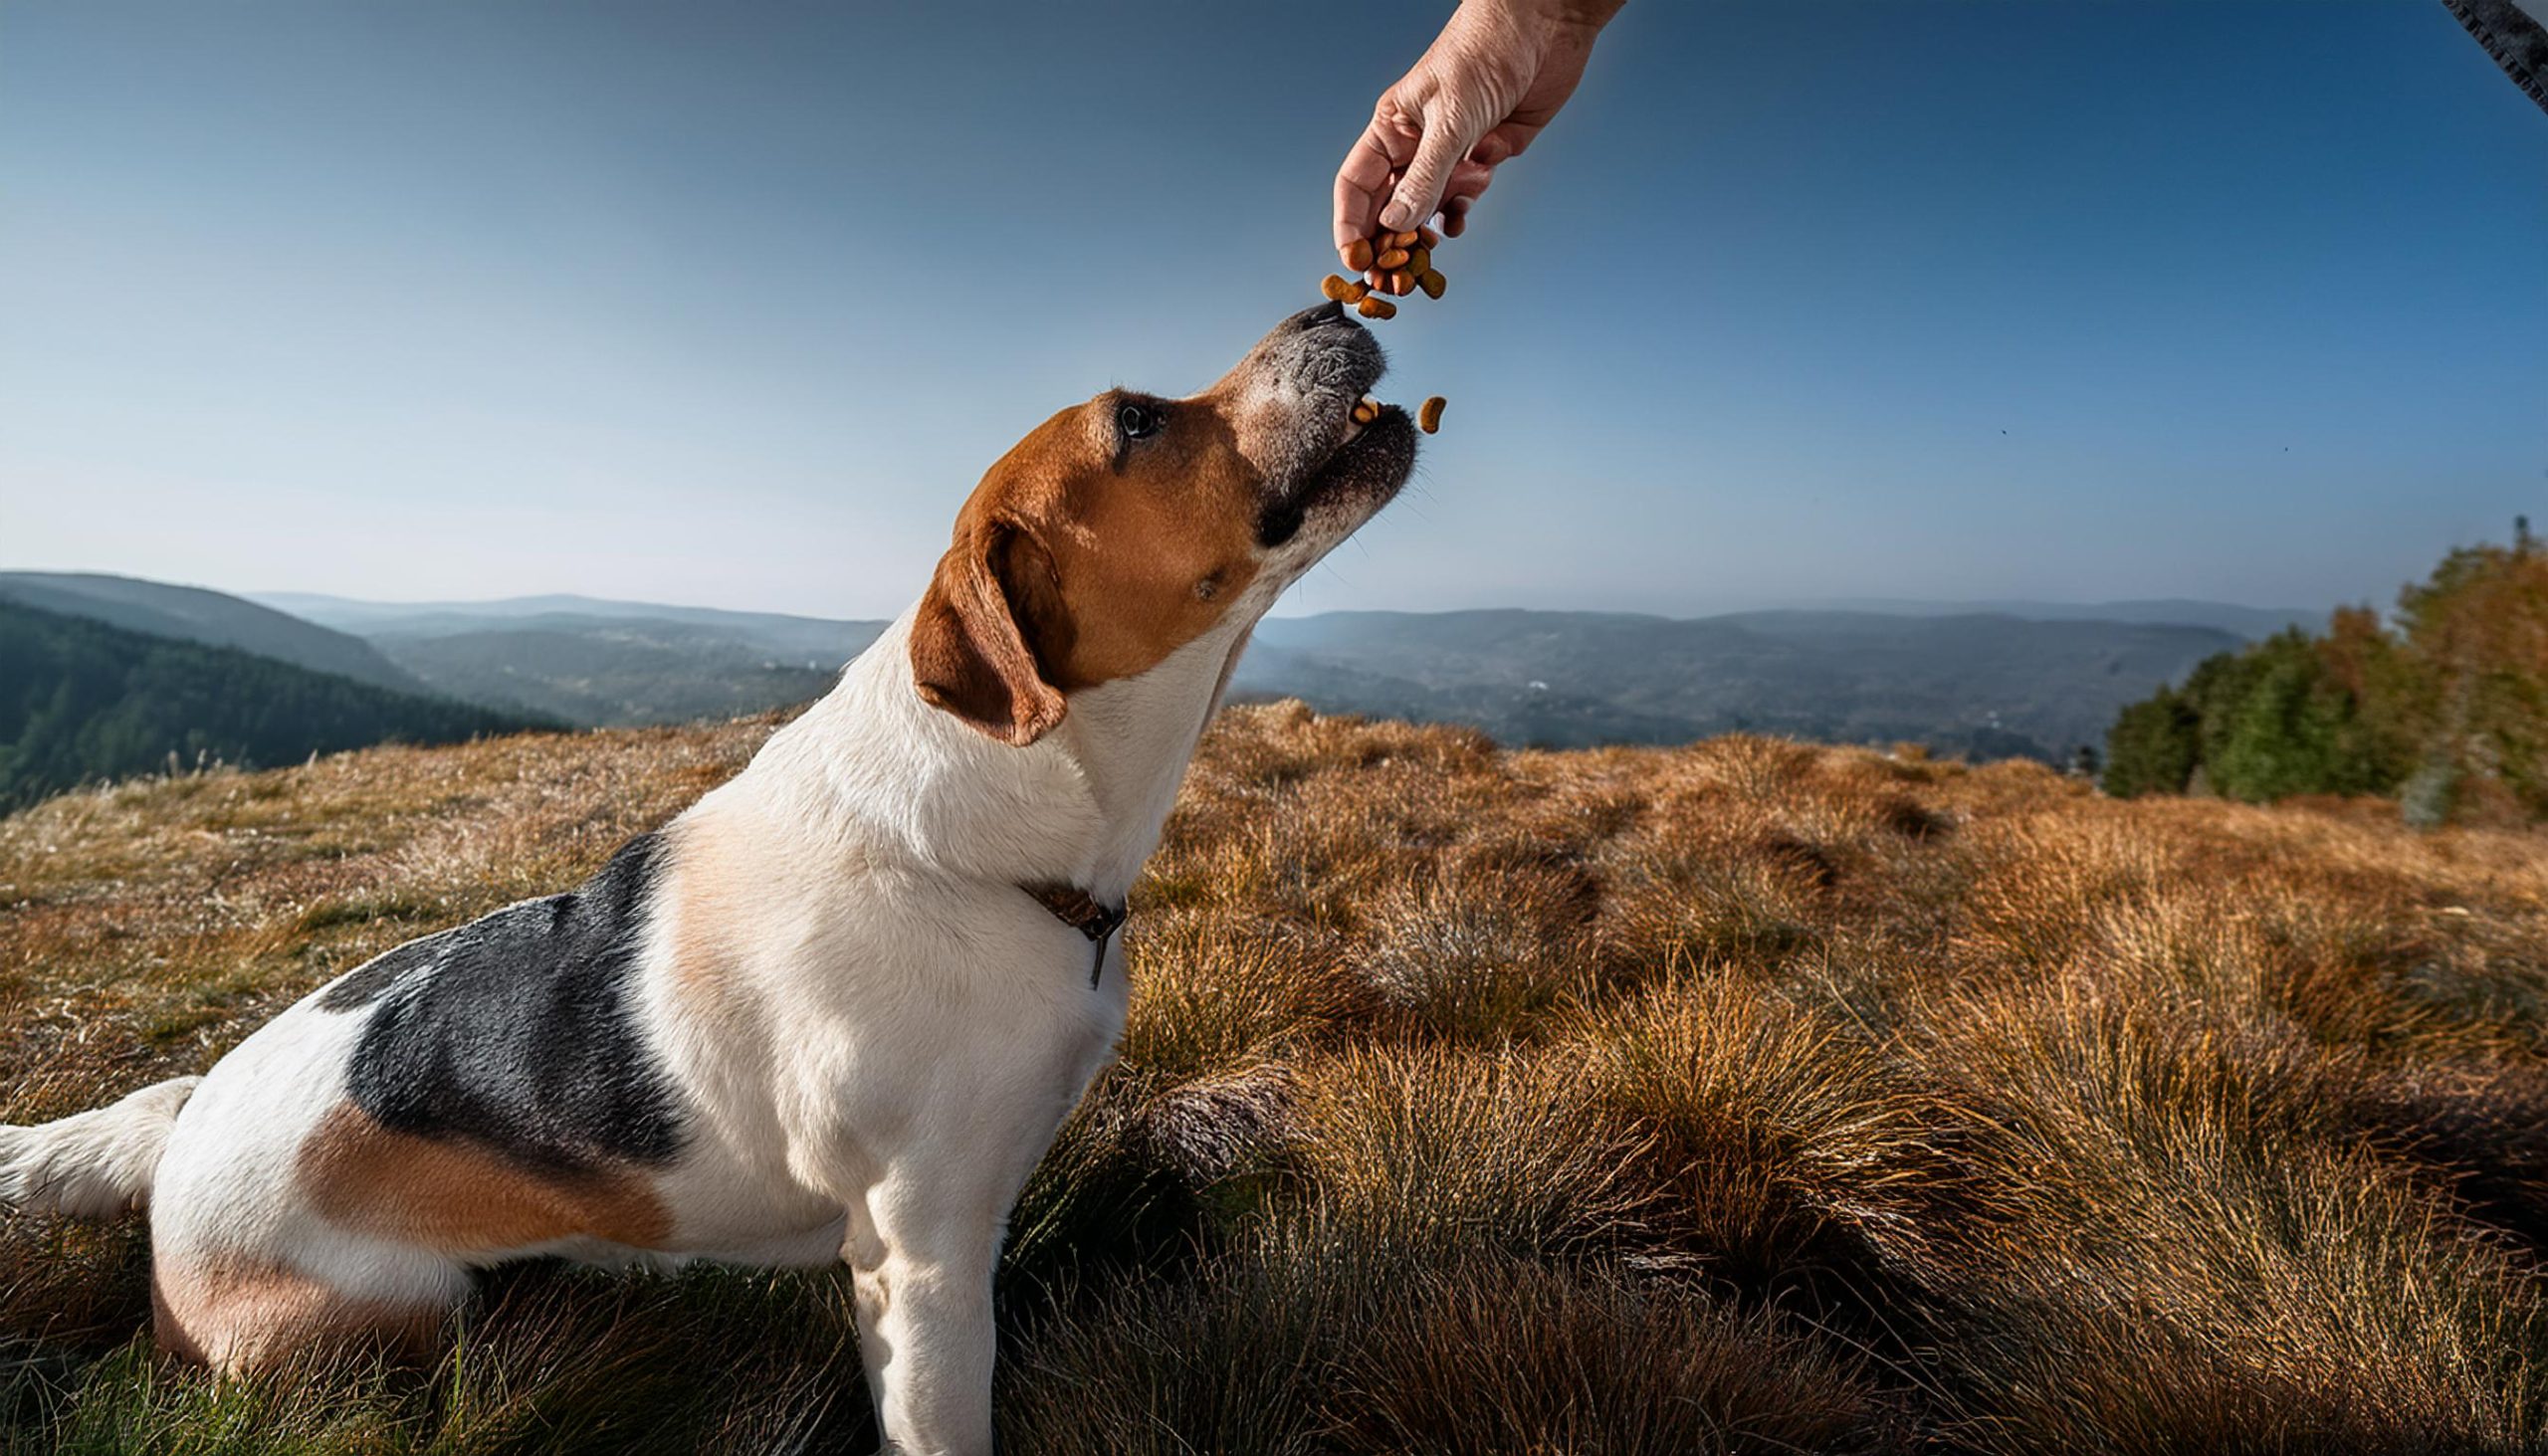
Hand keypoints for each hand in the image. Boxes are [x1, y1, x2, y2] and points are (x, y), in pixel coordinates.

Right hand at [1332, 0, 1621, 262]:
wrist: (1544, 27)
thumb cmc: (1484, 52)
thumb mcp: (1448, 121)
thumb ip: (1425, 178)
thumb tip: (1397, 224)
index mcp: (1393, 127)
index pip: (1357, 184)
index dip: (1350, 223)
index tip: (1353, 259)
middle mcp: (1418, 142)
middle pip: (1390, 203)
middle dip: (1389, 240)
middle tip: (1393, 275)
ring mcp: (1453, 150)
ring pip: (1428, 205)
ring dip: (1425, 231)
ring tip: (1426, 257)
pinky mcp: (1488, 154)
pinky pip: (1466, 196)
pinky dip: (1462, 211)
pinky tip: (1461, 218)